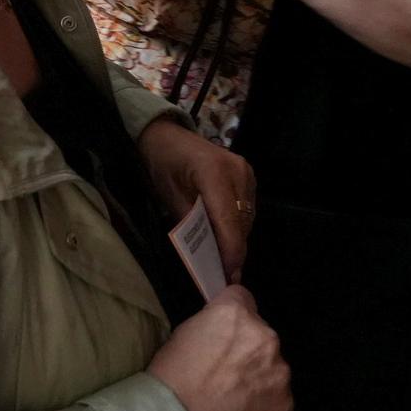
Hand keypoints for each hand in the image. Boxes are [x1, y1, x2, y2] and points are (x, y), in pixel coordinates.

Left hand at [136, 116, 258, 278]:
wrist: (166, 134)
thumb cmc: (161, 163)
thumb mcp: (168, 195)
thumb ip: (189, 224)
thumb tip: (205, 257)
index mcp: (214, 172)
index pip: (228, 220)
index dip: (230, 251)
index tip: (227, 276)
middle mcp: (238, 171)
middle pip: (241, 223)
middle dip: (233, 250)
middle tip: (222, 275)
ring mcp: (246, 172)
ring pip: (247, 218)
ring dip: (236, 239)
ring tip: (222, 261)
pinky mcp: (248, 175)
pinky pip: (247, 209)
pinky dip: (235, 225)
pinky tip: (223, 237)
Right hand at [147, 286, 291, 410]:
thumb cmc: (174, 373)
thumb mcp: (185, 331)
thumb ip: (214, 323)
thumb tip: (224, 327)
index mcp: (236, 314)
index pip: (242, 296)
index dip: (232, 311)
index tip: (225, 325)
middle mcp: (265, 337)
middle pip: (261, 332)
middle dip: (248, 344)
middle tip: (226, 364)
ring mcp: (280, 370)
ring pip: (273, 364)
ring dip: (258, 371)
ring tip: (234, 388)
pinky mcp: (286, 400)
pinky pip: (277, 392)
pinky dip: (263, 397)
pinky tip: (243, 404)